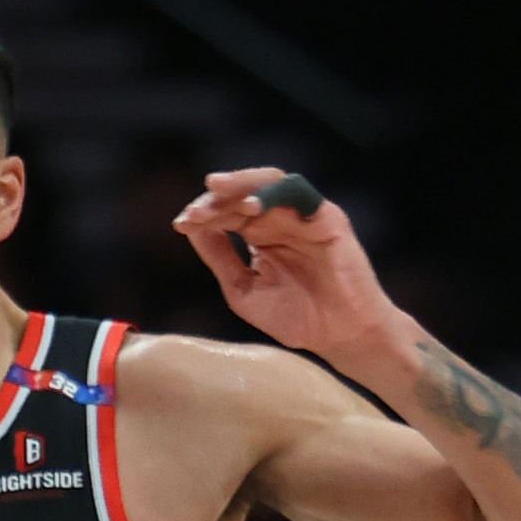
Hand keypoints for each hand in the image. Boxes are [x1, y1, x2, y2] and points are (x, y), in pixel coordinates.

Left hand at [173, 169, 396, 366]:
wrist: (340, 336)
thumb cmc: (297, 318)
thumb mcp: (244, 290)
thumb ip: (220, 259)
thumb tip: (191, 231)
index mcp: (261, 235)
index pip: (228, 213)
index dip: (203, 216)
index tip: (180, 225)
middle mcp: (281, 219)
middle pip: (243, 194)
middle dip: (215, 201)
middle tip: (192, 213)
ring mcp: (304, 215)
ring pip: (268, 184)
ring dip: (240, 186)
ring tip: (214, 190)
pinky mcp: (326, 217)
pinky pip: (297, 193)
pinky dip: (272, 193)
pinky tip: (249, 203)